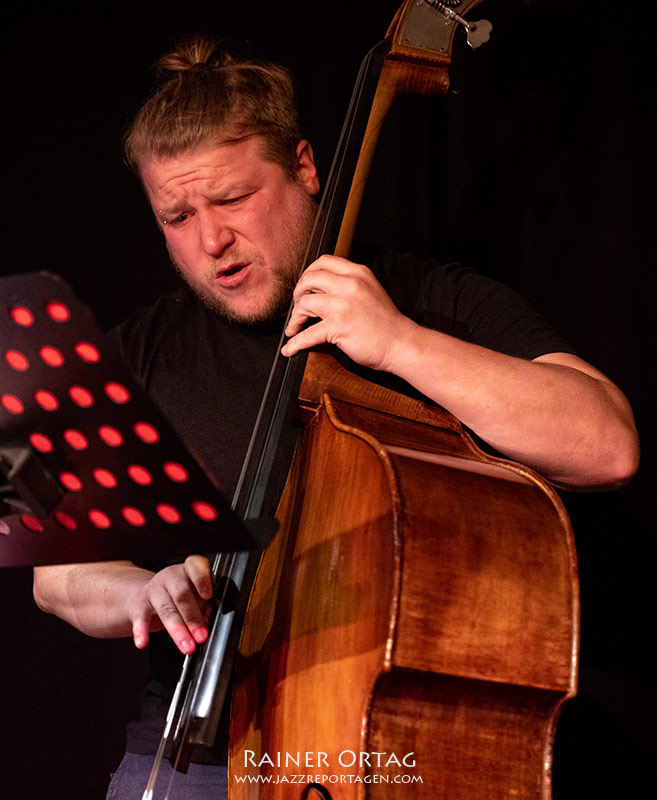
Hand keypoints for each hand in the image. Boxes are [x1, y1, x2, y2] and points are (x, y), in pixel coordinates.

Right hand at [126, 555, 212, 654]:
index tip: (208, 595)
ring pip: (166, 610)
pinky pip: (141, 618)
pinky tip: (142, 643)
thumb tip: (209, 626)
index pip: (196, 570)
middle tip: (201, 636)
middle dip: (193, 618)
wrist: (147, 596)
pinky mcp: (139, 604)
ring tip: (187, 647)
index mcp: (188, 571)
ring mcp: (153, 590)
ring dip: (177, 631)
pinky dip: (141, 631)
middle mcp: (170, 577)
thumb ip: (204, 607)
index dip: (202, 581)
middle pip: (182, 596)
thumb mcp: (194, 595)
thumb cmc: (178, 596)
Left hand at [281, 255, 414, 370]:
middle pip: (309, 279)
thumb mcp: (370, 291)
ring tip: (295, 326)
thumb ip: (349, 285)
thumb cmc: (386, 323)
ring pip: (305, 303)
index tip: (305, 286)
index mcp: (358, 273)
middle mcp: (349, 284)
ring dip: (295, 316)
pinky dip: (295, 343)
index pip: (323, 262)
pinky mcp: (338, 326)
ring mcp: (343, 305)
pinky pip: (307, 334)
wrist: (401, 343)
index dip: (308, 274)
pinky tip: (290, 348)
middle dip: (298, 293)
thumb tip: (322, 290)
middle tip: (298, 305)